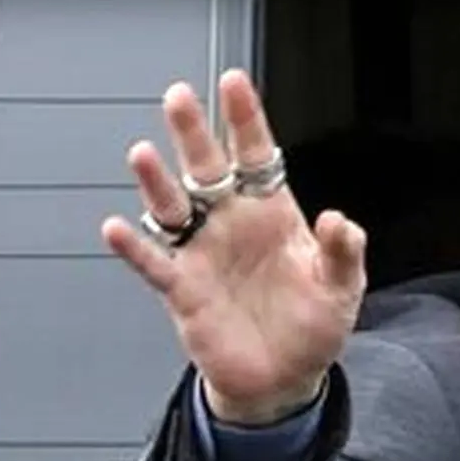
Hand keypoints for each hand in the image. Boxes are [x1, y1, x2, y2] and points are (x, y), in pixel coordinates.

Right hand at [101, 70, 365, 423]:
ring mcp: (204, 254)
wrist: (286, 378)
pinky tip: (116, 228)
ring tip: (142, 155)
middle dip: (193, 134)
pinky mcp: (183, 290)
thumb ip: (343, 251)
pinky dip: (134, 247)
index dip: (245, 120)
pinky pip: (154, 263)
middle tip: (178, 97)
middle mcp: (232, 225)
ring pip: (173, 208)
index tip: (234, 82)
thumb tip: (339, 219)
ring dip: (156, 183)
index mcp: (273, 214)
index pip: (257, 157)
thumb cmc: (314, 326)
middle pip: (207, 170)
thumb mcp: (342, 287)